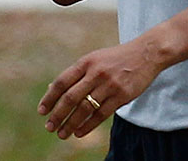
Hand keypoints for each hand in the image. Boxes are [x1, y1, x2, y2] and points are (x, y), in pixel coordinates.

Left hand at [37, 40, 162, 139]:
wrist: (146, 53)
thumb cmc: (117, 58)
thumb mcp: (96, 58)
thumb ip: (77, 73)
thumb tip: (52, 89)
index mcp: (87, 61)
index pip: (62, 82)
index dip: (50, 98)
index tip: (42, 111)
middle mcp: (96, 72)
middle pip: (71, 98)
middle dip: (57, 115)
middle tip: (49, 127)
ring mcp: (109, 84)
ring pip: (84, 109)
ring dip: (70, 124)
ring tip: (62, 134)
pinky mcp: (121, 95)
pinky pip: (100, 114)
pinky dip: (87, 126)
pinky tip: (79, 132)